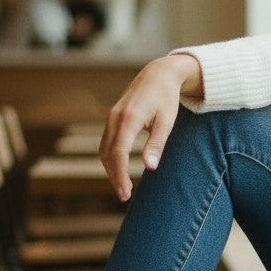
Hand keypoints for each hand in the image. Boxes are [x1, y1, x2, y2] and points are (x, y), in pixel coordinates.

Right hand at [99, 53, 202, 201]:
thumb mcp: (167, 121)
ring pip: (104, 149)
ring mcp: (111, 117)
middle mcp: (115, 117)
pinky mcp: (112, 118)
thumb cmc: (166, 98)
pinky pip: (106, 142)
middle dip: (114, 176)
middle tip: (125, 196)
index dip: (120, 175)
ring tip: (123, 186)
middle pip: (108, 154)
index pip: (118, 153)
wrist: (158, 74)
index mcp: (129, 118)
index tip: (126, 192)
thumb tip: (150, 168)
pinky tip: (120, 169)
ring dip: (111, 169)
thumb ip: (157, 144)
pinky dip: (110, 158)